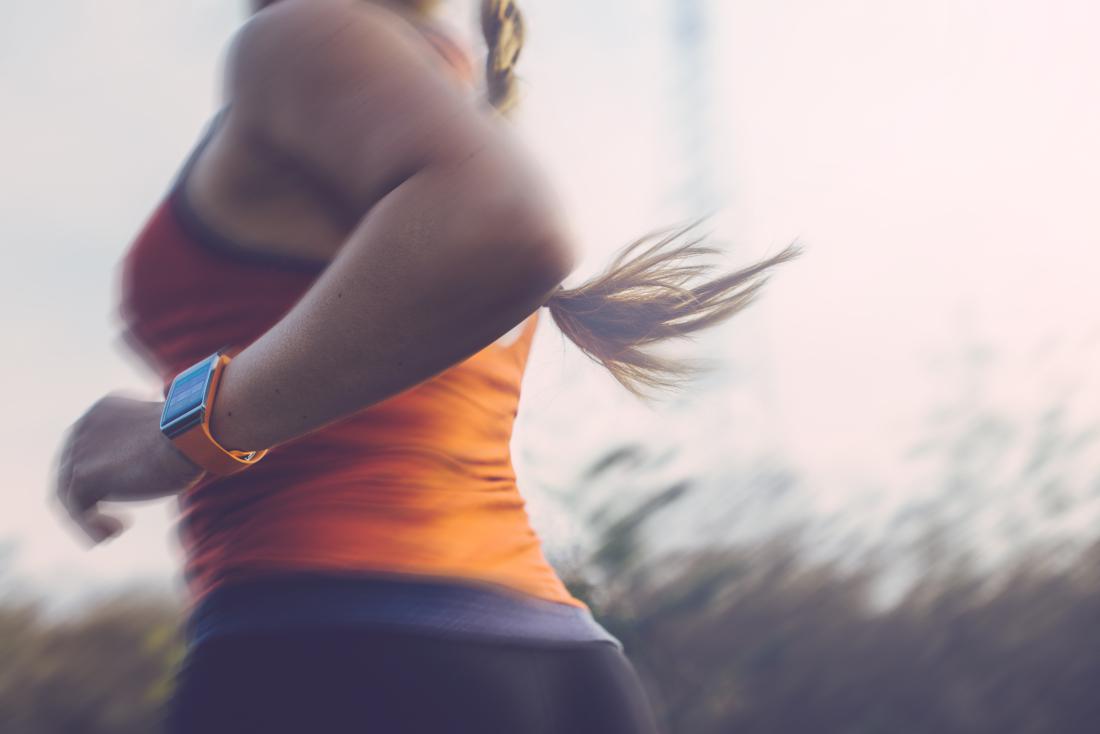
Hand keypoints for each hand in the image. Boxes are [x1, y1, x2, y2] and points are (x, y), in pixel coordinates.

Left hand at [53, 393, 203, 545]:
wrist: (192, 435)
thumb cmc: (192, 437)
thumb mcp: (162, 436)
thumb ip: (143, 446)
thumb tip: (151, 464)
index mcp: (102, 411)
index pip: (87, 446)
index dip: (104, 472)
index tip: (126, 488)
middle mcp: (84, 426)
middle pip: (70, 470)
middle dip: (90, 497)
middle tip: (113, 517)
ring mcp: (80, 450)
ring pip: (68, 492)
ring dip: (87, 516)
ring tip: (114, 530)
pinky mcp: (84, 475)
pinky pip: (76, 509)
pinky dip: (91, 527)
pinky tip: (117, 531)